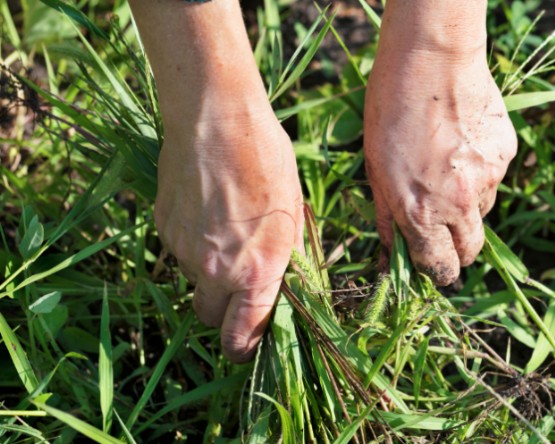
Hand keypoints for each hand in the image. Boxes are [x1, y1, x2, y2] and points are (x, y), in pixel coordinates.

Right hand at [155, 113, 302, 362]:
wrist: (216, 118)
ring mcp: (183, 250)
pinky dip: (192, 244)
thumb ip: (286, 260)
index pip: (242, 337)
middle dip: (224, 312)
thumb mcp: (294, 213)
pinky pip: (178, 252)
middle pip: (210, 318)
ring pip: (194, 281)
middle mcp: (216, 269)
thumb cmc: (267, 161)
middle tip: (240, 286)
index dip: (245, 348)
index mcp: (257, 270)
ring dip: (208, 272)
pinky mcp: (163, 228)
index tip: (249, 344)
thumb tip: (283, 288)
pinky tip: (207, 210)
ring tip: (227, 228)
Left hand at [364, 36, 516, 284]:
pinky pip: (494, 178)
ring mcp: (488, 179)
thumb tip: (390, 254)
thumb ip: (387, 217)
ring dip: (467, 205)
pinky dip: (480, 171)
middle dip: (457, 249)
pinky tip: (462, 143)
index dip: (437, 272)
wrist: (432, 60)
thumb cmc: (390, 111)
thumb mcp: (374, 168)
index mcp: (421, 213)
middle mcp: (460, 204)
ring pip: (483, 212)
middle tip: (442, 228)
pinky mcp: (506, 155)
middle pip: (470, 251)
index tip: (434, 267)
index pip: (440, 268)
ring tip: (446, 167)